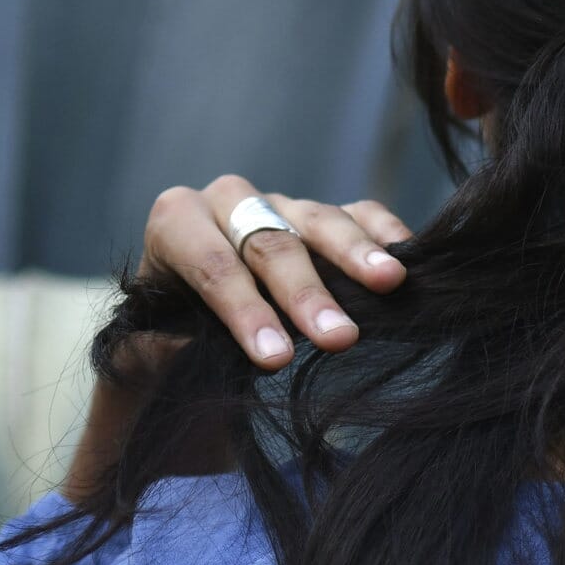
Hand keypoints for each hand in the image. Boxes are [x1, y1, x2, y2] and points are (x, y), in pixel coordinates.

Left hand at [138, 173, 412, 370]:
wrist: (185, 321)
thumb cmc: (171, 339)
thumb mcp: (159, 346)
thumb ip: (185, 348)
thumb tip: (243, 362)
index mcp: (175, 224)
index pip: (212, 264)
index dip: (245, 311)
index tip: (276, 359)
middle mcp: (228, 202)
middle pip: (271, 243)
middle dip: (305, 294)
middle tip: (339, 338)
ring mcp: (281, 204)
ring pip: (319, 220)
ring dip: (355, 257)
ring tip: (388, 284)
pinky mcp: (322, 214)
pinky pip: (359, 211)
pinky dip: (383, 232)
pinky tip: (405, 258)